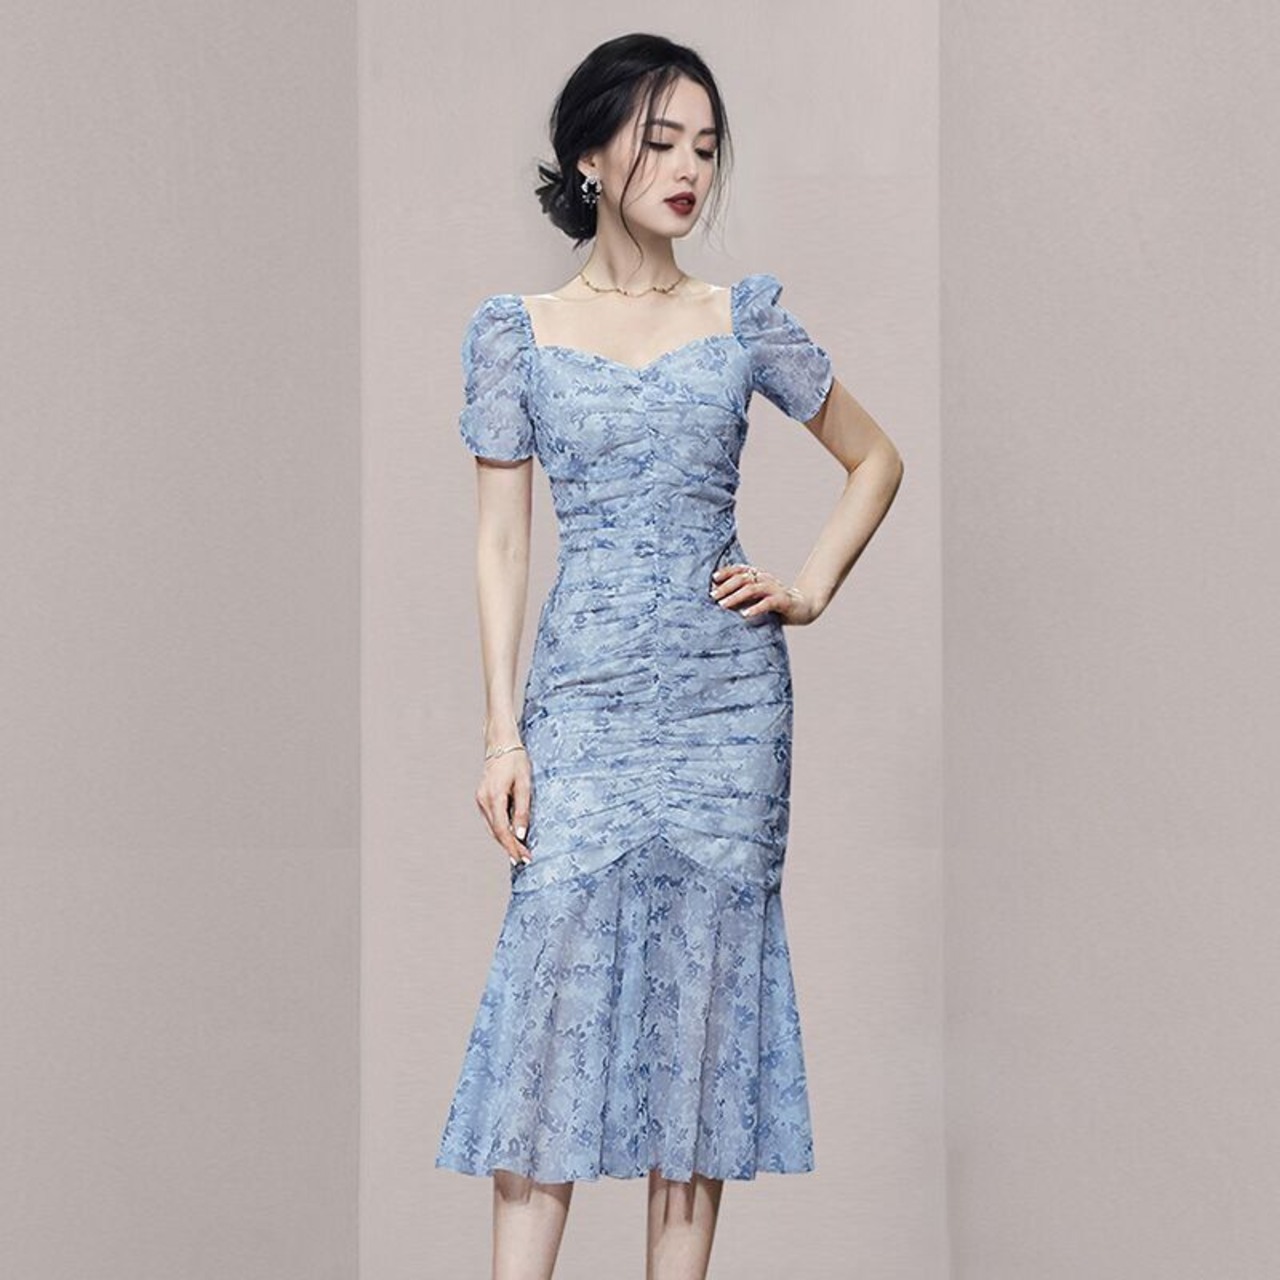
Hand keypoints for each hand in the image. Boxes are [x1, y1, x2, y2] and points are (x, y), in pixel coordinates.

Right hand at [474, 746, 532, 865]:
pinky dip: (501, 829)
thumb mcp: (524, 784)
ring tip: (519, 851)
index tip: (524, 858)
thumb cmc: (516, 760)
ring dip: (505, 840)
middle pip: (496, 832)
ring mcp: (480, 799)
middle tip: (525, 859)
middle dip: (510, 847)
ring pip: (492, 827)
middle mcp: (483, 800)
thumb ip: (522, 810)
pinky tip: (511, 835)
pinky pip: (491, 819)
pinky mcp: (482, 798)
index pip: (503, 830)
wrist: (501, 743)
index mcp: (493, 797)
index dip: (513, 846)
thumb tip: (521, 834)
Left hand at [709, 563, 820, 625]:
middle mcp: (765, 579)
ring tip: (723, 605)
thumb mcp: (757, 598)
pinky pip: (767, 603)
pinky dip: (755, 608)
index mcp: (759, 576)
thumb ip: (742, 596)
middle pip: (743, 578)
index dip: (727, 571)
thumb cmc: (776, 604)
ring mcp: (774, 589)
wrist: (804, 607)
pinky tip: (744, 615)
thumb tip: (719, 600)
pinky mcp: (783, 601)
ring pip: (752, 589)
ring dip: (735, 596)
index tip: (713, 578)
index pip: (740, 569)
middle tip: (713, 596)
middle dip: (726, 587)